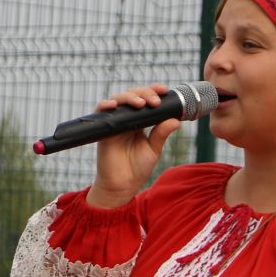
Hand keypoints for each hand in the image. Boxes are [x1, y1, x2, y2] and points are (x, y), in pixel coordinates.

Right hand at [85, 83, 180, 209]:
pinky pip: (100, 112)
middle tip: (154, 101)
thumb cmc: (137, 168)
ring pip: (118, 100)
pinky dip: (105, 105)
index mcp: (140, 122)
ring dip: (129, 97)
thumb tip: (176, 120)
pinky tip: (114, 105)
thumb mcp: (153, 149)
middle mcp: (126, 120)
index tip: (163, 90)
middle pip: (132, 96)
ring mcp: (114, 123)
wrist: (122, 186)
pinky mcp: (103, 130)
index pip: (146, 100)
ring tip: (140, 103)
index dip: (153, 91)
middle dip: (144, 93)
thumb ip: (161, 134)